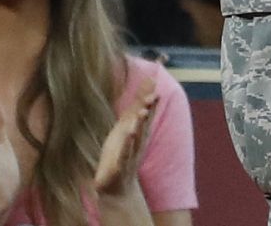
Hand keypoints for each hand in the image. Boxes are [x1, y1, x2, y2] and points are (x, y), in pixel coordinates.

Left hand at [93, 80, 158, 199]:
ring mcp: (130, 153)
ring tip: (142, 112)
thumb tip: (147, 83)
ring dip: (140, 126)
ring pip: (136, 138)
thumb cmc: (121, 152)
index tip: (154, 82)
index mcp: (139, 132)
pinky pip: (125, 153)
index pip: (147, 113)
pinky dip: (127, 144)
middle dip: (149, 110)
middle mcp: (138, 142)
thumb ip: (136, 106)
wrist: (116, 187)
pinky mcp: (120, 166)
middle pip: (145, 124)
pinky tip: (129, 134)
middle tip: (153, 96)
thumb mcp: (127, 126)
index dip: (150, 99)